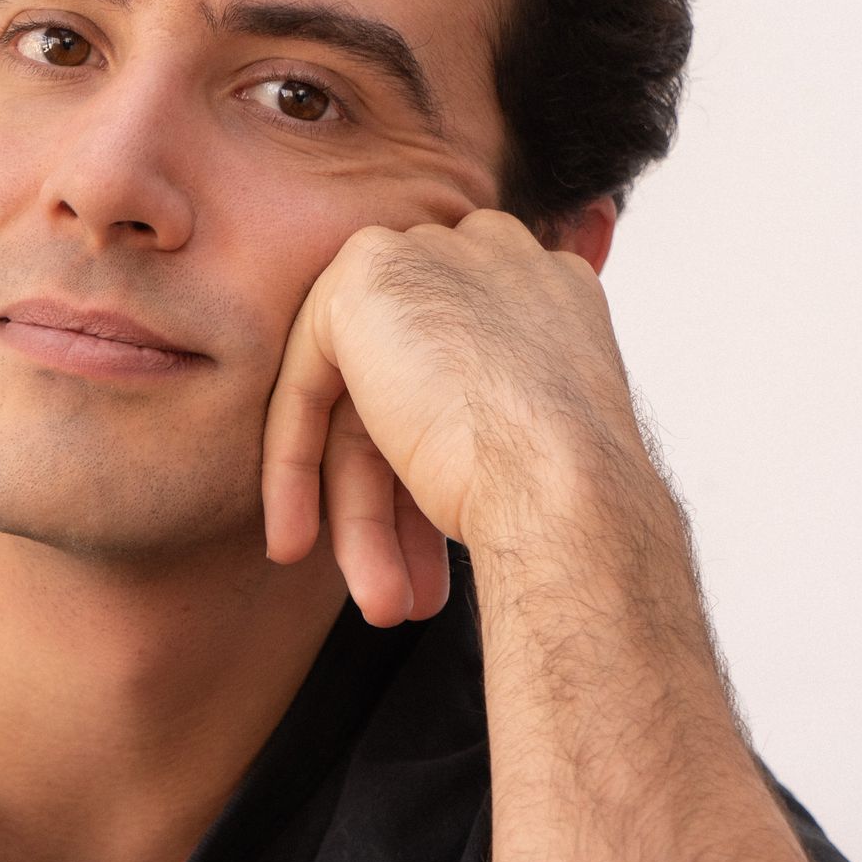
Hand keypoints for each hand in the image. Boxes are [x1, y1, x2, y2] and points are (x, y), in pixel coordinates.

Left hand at [261, 209, 648, 626]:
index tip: (429, 550)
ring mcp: (433, 257)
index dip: (428, 473)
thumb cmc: (567, 496)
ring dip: (360, 515)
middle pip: (408, 395)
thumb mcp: (531, 451)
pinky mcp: (369, 274)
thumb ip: (479, 427)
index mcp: (550, 295)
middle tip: (398, 596)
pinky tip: (295, 543)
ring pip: (362, 401)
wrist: (569, 488)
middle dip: (395, 507)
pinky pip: (309, 379)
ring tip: (377, 604)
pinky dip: (293, 465)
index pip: (461, 381)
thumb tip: (433, 472)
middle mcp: (494, 257)